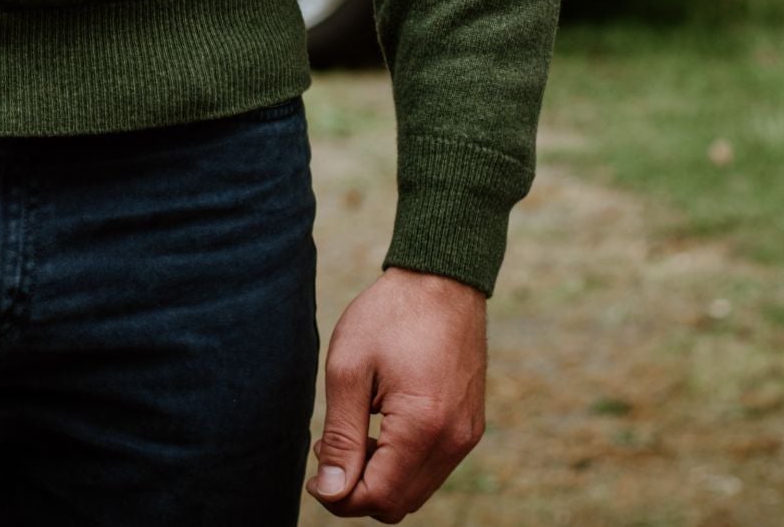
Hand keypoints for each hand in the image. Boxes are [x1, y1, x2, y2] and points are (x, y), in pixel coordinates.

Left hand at [306, 266, 486, 519]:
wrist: (442, 279)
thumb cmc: (390, 316)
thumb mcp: (350, 369)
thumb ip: (341, 436)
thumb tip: (331, 492)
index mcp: (424, 427)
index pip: (380, 497)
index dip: (341, 497)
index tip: (314, 475)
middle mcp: (454, 441)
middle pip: (399, 503)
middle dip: (358, 490)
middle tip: (327, 450)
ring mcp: (466, 435)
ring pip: (416, 490)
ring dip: (379, 477)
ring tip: (350, 434)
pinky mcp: (469, 427)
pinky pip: (432, 467)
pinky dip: (402, 462)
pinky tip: (378, 426)